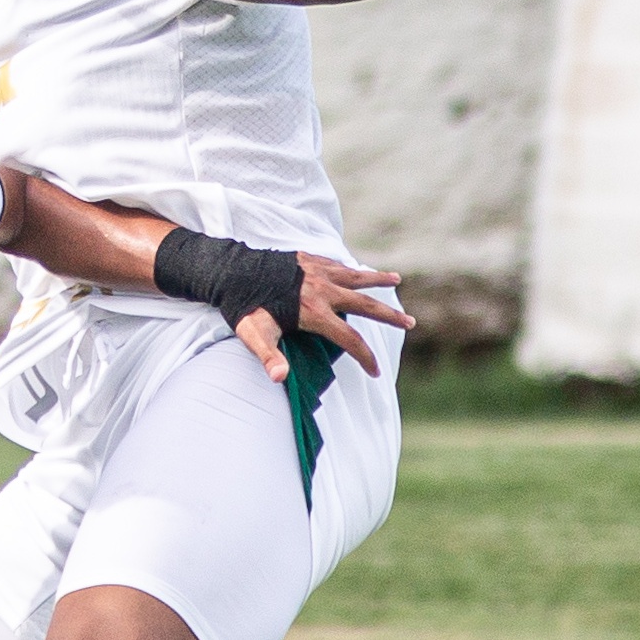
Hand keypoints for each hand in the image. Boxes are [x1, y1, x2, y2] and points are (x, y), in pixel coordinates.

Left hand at [232, 257, 414, 382]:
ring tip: (396, 280)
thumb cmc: (242, 307)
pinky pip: (338, 265)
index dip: (365, 357)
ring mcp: (317, 272)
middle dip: (388, 316)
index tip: (375, 371)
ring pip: (356, 276)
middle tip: (410, 323)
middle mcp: (322, 290)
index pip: (349, 339)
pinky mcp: (309, 259)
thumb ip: (269, 356)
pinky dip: (352, 269)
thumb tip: (280, 379)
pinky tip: (358, 270)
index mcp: (314, 311)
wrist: (229, 269)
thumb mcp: (253, 335)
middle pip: (364, 304)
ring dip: (377, 279)